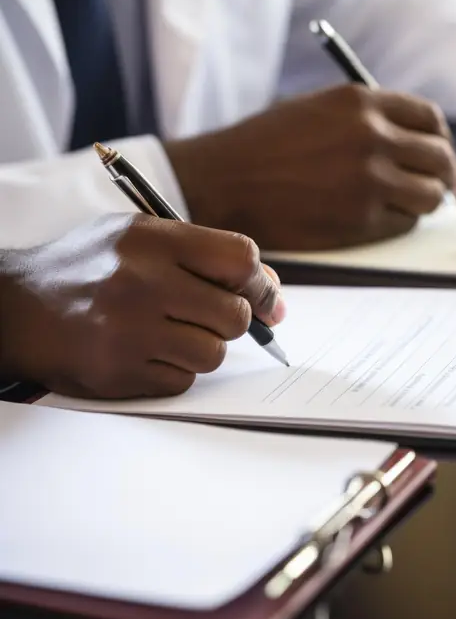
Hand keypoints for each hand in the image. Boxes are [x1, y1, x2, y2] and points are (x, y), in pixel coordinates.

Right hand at [0, 214, 284, 398]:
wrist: (19, 309)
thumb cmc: (87, 269)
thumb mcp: (137, 237)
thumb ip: (201, 254)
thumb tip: (268, 290)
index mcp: (151, 239)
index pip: (239, 258)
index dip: (261, 282)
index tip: (263, 298)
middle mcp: (142, 282)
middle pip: (233, 314)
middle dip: (231, 320)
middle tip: (206, 316)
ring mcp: (129, 331)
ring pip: (213, 353)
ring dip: (202, 348)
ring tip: (169, 333)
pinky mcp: (119, 372)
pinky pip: (182, 381)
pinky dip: (173, 370)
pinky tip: (144, 352)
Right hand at [165, 85, 455, 249]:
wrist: (225, 181)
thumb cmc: (264, 146)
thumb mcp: (318, 109)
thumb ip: (365, 118)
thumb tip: (408, 141)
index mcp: (362, 102)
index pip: (430, 119)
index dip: (438, 140)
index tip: (435, 153)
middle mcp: (373, 137)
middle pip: (440, 159)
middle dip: (443, 175)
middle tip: (437, 187)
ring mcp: (370, 181)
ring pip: (430, 196)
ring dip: (424, 203)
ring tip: (408, 206)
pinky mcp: (360, 221)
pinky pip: (403, 225)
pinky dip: (398, 224)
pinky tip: (378, 219)